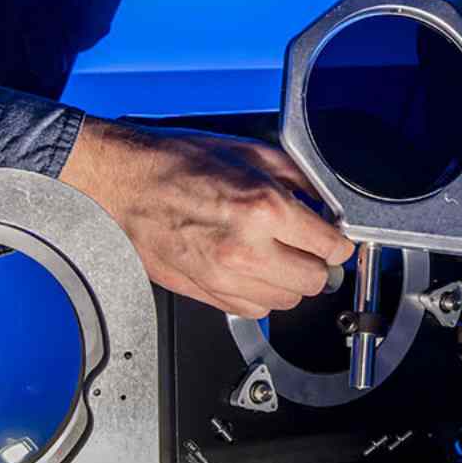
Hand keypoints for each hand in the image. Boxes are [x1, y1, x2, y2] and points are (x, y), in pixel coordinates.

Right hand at [59, 118, 354, 317]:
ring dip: (290, 282)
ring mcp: (223, 278)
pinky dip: (260, 295)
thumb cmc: (176, 163)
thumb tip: (326, 202)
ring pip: (286, 302)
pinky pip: (253, 310)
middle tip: (308, 246)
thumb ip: (298, 179)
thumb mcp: (249, 152)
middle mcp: (246, 250)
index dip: (338, 242)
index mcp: (263, 209)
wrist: (123, 182)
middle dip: (318, 264)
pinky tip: (252, 270)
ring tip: (277, 256)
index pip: (329, 247)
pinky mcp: (204, 293)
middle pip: (314, 282)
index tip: (335, 239)